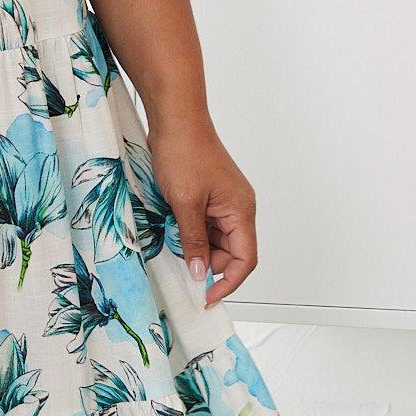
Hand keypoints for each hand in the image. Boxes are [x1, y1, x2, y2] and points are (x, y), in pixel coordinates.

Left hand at [146, 106, 256, 310]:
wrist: (174, 120)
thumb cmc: (184, 153)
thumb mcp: (185, 203)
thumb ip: (193, 241)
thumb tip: (200, 272)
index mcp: (241, 211)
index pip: (245, 259)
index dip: (228, 282)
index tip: (206, 296)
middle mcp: (238, 208)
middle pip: (228, 252)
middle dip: (205, 262)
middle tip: (178, 263)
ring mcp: (223, 202)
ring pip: (213, 239)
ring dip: (194, 246)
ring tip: (170, 240)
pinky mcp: (208, 196)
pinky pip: (203, 225)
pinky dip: (188, 232)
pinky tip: (170, 229)